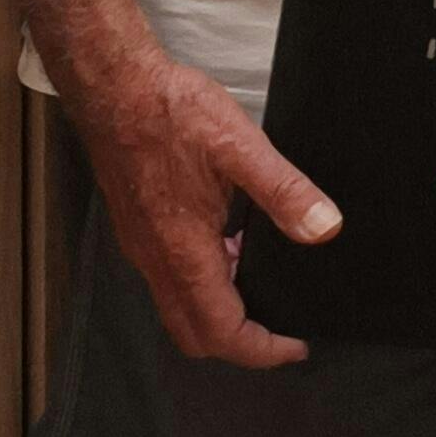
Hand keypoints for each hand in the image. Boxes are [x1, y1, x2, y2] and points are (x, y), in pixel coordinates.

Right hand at [82, 52, 340, 367]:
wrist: (111, 86)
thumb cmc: (167, 110)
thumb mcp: (240, 146)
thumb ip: (284, 191)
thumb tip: (323, 228)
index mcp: (183, 250)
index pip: (221, 332)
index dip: (262, 351)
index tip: (295, 346)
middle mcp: (156, 258)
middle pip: (195, 334)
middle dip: (241, 344)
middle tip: (282, 331)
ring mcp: (143, 246)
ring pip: (179, 308)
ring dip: (221, 312)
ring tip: (263, 286)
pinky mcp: (139, 228)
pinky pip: (170, 278)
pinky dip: (204, 282)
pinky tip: (231, 244)